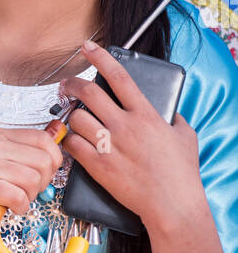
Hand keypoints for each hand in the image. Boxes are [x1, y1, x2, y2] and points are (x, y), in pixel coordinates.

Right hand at [0, 124, 63, 240]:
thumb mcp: (5, 163)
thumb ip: (30, 150)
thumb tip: (58, 132)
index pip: (44, 140)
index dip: (51, 162)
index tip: (39, 174)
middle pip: (43, 161)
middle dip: (40, 183)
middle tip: (22, 190)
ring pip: (33, 180)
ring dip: (28, 196)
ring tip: (11, 197)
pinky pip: (19, 196)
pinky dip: (19, 207)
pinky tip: (7, 206)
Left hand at [60, 41, 203, 232]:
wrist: (172, 204)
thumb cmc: (181, 173)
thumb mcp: (185, 136)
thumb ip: (173, 119)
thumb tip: (168, 112)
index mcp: (146, 114)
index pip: (118, 76)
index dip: (100, 57)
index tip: (88, 48)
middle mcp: (125, 126)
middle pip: (89, 93)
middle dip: (72, 84)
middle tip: (67, 85)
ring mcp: (110, 146)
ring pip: (77, 118)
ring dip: (71, 115)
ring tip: (73, 118)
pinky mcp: (98, 166)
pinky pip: (72, 145)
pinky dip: (68, 141)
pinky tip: (71, 141)